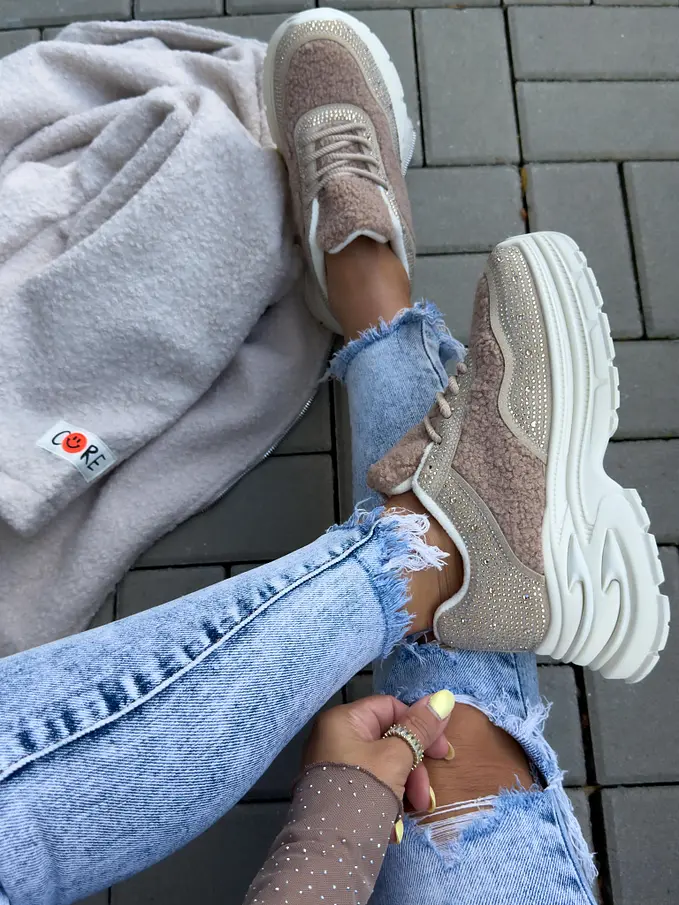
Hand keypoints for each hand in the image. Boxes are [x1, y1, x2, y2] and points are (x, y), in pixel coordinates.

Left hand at [304, 691, 454, 812]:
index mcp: (342, 720)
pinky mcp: (336, 793)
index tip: (441, 753)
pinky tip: (394, 822)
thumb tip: (443, 697)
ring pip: (382, 766)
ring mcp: (333, 767)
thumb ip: (420, 728)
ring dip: (404, 786)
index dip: (418, 726)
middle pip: (388, 739)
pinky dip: (387, 799)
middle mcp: (334, 738)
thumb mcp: (397, 757)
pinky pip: (370, 785)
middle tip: (426, 794)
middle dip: (413, 767)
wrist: (329, 850)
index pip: (390, 707)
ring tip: (413, 811)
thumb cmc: (362, 792)